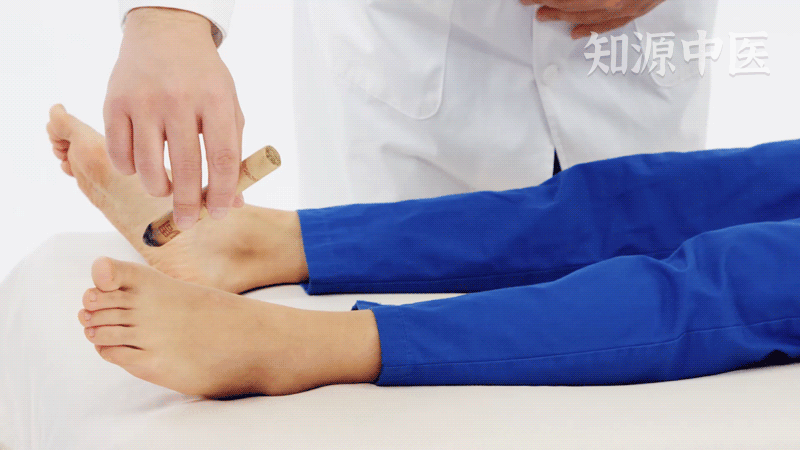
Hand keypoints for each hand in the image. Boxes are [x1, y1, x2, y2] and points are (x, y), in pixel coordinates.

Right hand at [104, 7, 244, 229]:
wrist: (165, 34)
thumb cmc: (203, 79)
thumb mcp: (228, 107)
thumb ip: (233, 153)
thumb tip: (234, 202)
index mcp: (216, 100)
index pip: (222, 157)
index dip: (222, 192)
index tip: (219, 213)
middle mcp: (179, 100)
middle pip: (186, 168)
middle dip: (188, 204)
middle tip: (187, 222)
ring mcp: (143, 101)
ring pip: (148, 167)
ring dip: (158, 189)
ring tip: (166, 189)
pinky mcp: (114, 103)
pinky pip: (119, 154)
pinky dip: (130, 170)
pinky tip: (142, 166)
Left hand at [521, 0, 666, 38]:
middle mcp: (612, 0)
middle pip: (571, 4)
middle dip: (546, 3)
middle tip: (528, 2)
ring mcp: (626, 7)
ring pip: (587, 16)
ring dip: (562, 16)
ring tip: (543, 15)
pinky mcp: (637, 11)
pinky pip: (609, 24)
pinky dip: (590, 29)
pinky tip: (575, 33)